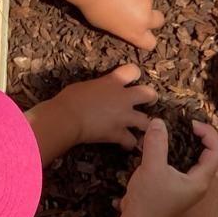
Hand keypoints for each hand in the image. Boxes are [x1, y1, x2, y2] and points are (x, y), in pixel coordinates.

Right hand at [34, 64, 157, 150]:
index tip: (133, 78)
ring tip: (143, 129)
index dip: (135, 73)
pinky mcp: (118, 133)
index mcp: (113, 82)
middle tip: (150, 101)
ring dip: (145, 125)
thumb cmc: (69, 99)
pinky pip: (130, 141)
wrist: (66, 118)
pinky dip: (129, 144)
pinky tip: (126, 145)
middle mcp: (123, 98)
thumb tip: (98, 91)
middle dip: (151, 98)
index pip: (133, 71)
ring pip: (146, 121)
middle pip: (148, 94)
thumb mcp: (85, 86)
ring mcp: (123, 117)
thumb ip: (98, 87)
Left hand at [81, 0, 164, 49]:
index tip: (141, 36)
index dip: (147, 40)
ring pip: (148, 2)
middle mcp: (145, 17)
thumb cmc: (95, 10)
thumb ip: (122, 28)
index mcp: (136, 32)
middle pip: (159, 21)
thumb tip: (124, 24)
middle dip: (153, 18)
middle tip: (139, 14)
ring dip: (140, 1)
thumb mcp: (107, 27)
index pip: (151, 43)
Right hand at [119, 117, 217, 216]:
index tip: (189, 123)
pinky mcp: (176, 188)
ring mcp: (188, 187)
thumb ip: (156, 143)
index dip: (208, 133)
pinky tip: (162, 148)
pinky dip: (177, 153)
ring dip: (187, 144)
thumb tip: (158, 121)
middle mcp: (198, 183)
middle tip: (182, 125)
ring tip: (172, 133)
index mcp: (201, 180)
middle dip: (199, 136)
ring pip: (195, 159)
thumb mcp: (152, 168)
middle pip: (209, 153)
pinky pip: (183, 165)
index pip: (217, 150)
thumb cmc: (148, 201)